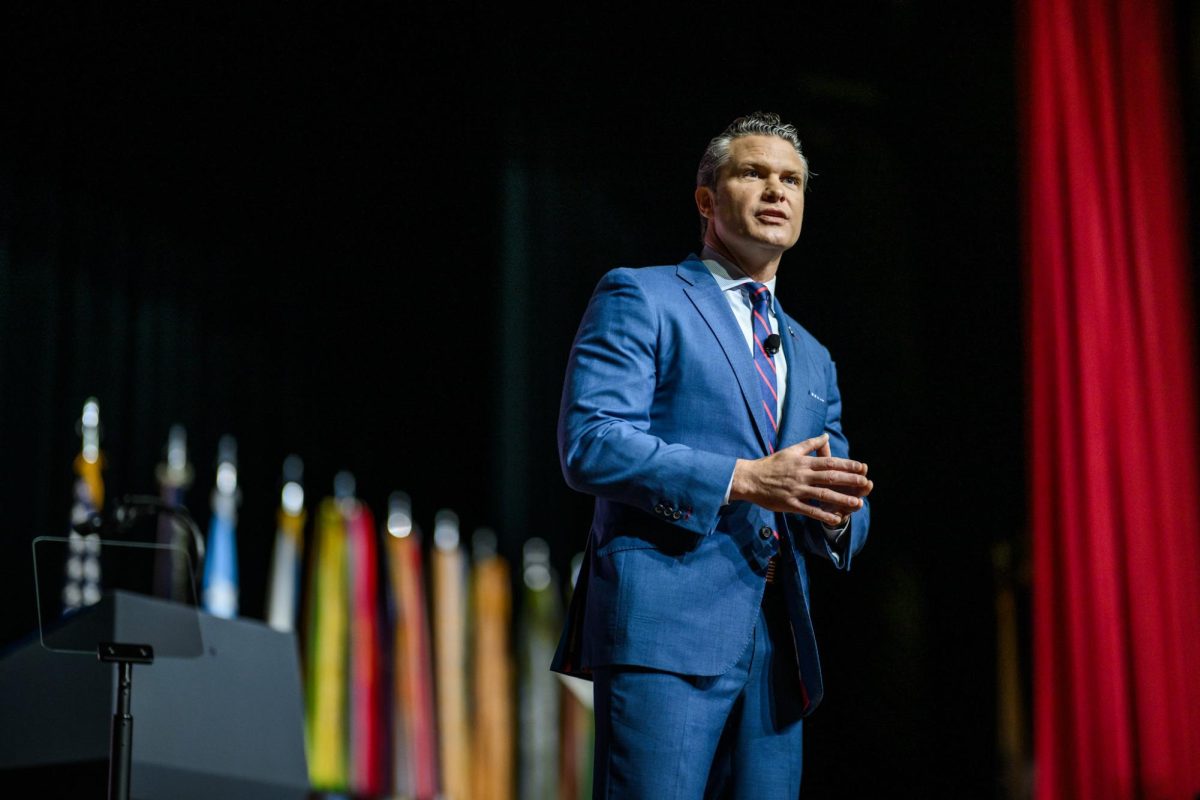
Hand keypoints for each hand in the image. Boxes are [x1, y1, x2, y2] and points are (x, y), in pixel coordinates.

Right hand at [729, 433, 872, 525]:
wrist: (749, 479)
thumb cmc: (770, 464)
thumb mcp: (790, 450)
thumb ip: (809, 444)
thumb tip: (825, 435)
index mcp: (803, 462)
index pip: (830, 462)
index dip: (847, 465)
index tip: (862, 468)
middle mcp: (802, 475)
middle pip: (830, 478)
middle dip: (849, 481)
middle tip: (866, 484)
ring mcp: (797, 491)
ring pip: (823, 495)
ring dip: (841, 499)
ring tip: (857, 503)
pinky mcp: (790, 504)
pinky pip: (810, 510)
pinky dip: (823, 515)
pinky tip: (836, 519)